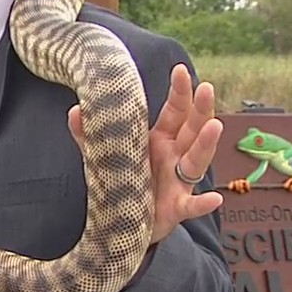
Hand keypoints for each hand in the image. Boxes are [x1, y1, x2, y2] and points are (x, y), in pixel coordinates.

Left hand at [67, 63, 223, 247]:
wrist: (125, 221)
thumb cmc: (123, 181)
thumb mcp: (103, 156)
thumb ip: (88, 135)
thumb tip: (75, 110)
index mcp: (160, 139)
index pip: (174, 112)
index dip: (179, 92)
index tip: (179, 70)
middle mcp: (175, 156)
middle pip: (192, 129)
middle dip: (201, 109)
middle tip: (206, 88)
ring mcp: (179, 181)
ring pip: (197, 160)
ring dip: (206, 144)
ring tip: (215, 127)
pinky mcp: (177, 208)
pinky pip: (193, 206)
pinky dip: (204, 204)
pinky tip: (214, 199)